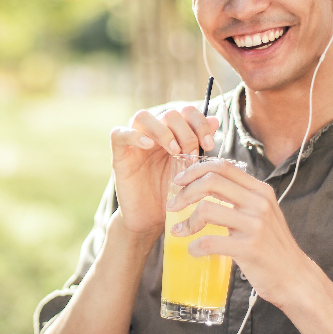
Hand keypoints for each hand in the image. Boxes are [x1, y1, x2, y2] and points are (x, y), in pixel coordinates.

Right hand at [109, 106, 219, 239]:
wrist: (151, 221)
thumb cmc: (172, 196)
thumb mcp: (191, 170)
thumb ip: (200, 145)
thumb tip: (214, 120)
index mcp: (172, 135)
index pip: (185, 112)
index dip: (199, 122)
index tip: (209, 144)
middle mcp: (152, 135)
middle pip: (168, 114)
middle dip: (186, 131)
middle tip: (192, 154)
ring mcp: (134, 144)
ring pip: (142, 117)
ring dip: (163, 131)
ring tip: (174, 151)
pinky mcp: (119, 156)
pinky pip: (118, 134)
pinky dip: (133, 135)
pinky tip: (148, 146)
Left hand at [165, 158, 311, 307]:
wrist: (295, 277)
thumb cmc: (272, 246)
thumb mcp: (261, 214)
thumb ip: (240, 198)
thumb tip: (204, 185)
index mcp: (261, 191)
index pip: (223, 167)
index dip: (196, 170)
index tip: (179, 181)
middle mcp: (259, 203)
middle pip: (211, 181)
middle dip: (185, 192)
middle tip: (172, 206)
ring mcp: (255, 225)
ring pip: (207, 209)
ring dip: (186, 222)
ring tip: (179, 232)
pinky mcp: (249, 248)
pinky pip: (210, 242)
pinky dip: (195, 247)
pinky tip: (193, 251)